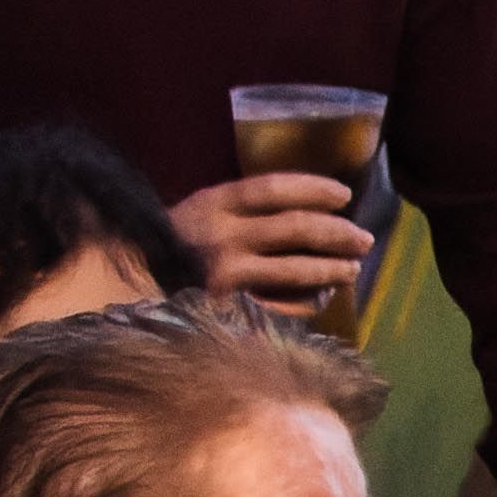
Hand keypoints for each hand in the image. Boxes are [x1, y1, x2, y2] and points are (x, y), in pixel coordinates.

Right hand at [169, 174, 373, 310]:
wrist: (133, 284)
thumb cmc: (178, 244)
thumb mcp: (203, 211)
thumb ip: (245, 208)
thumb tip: (311, 211)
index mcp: (214, 203)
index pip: (274, 188)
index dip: (314, 189)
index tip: (345, 195)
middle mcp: (221, 235)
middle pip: (295, 228)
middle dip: (338, 233)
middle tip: (364, 239)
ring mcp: (226, 275)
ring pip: (295, 270)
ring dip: (332, 269)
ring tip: (351, 269)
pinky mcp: (229, 309)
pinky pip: (282, 306)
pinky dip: (307, 302)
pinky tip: (322, 298)